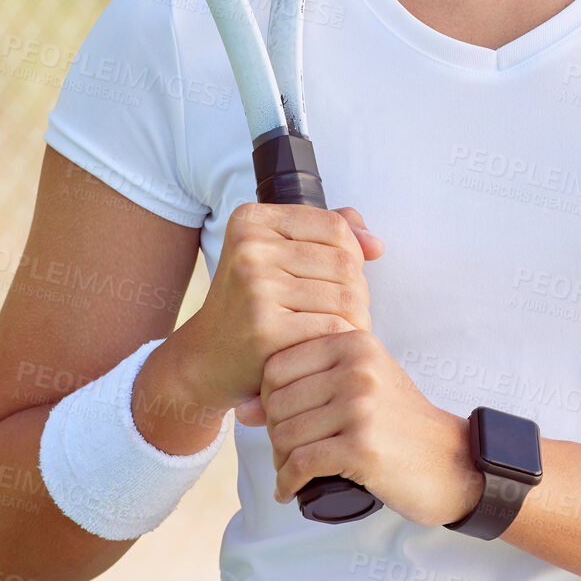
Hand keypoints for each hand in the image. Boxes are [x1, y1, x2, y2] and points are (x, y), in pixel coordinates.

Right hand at [163, 202, 383, 425]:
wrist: (204, 360)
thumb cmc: (251, 306)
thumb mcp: (278, 258)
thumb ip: (328, 236)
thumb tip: (375, 243)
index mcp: (252, 220)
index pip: (335, 225)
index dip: (353, 255)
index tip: (340, 279)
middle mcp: (250, 247)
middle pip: (345, 262)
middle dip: (357, 292)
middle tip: (342, 315)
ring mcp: (255, 286)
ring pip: (346, 296)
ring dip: (355, 321)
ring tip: (337, 333)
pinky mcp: (264, 327)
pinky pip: (333, 329)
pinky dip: (340, 342)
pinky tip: (327, 351)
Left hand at [249, 329, 484, 528]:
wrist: (450, 461)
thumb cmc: (398, 423)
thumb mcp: (358, 387)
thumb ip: (307, 385)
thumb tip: (241, 410)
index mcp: (353, 342)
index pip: (276, 365)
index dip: (268, 399)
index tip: (282, 424)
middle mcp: (356, 366)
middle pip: (277, 402)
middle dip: (274, 435)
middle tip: (287, 456)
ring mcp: (360, 405)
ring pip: (284, 434)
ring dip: (280, 463)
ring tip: (293, 473)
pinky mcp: (362, 445)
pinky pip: (300, 463)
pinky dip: (288, 483)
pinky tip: (291, 491)